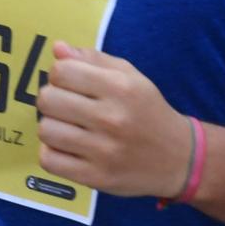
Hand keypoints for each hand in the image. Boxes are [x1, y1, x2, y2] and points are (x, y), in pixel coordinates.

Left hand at [35, 42, 191, 199]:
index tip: (70, 84)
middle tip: (66, 107)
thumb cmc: (148, 111)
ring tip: (68, 129)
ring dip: (52, 127)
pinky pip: (49, 161)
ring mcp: (103, 151)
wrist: (179, 158)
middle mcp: (111, 118)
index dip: (59, 75)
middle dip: (52, 100)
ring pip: (45, 130)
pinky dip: (52, 154)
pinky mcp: (96, 177)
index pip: (61, 72)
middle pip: (47, 100)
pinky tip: (67, 149)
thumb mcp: (130, 77)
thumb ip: (93, 60)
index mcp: (120, 87)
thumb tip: (57, 48)